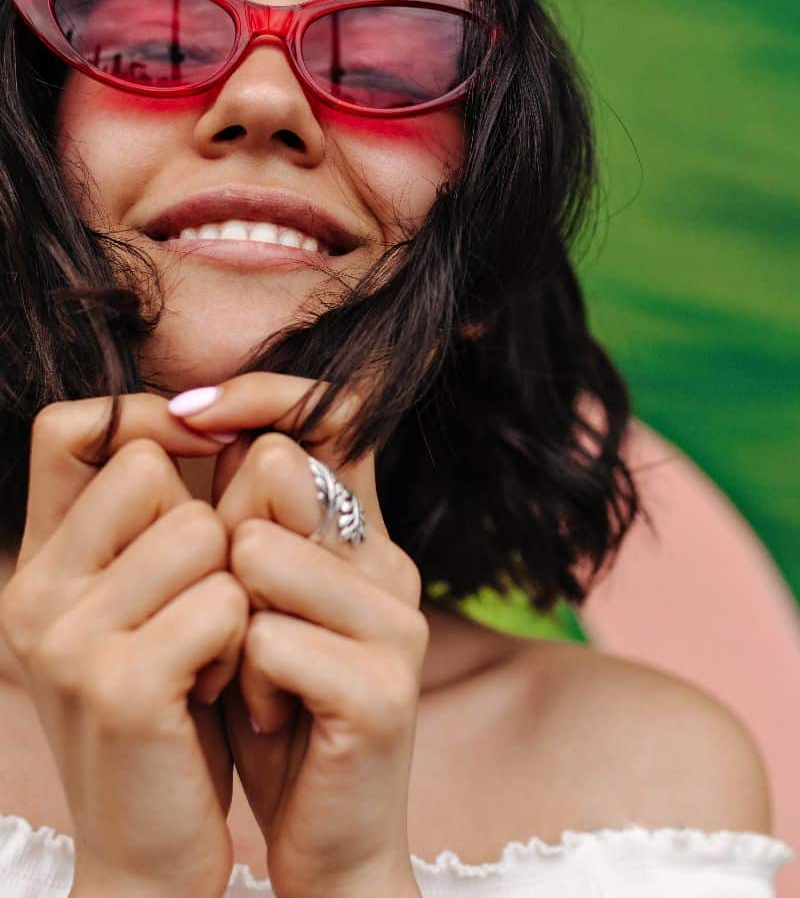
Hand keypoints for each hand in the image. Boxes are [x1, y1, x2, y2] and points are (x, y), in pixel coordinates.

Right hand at [0, 394, 249, 897]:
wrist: (147, 856)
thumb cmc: (167, 715)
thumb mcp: (144, 608)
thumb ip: (156, 523)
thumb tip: (218, 419)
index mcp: (38, 564)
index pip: (68, 427)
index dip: (143, 416)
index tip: (203, 449)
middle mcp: (34, 591)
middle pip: (149, 468)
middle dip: (204, 522)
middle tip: (203, 599)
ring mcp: (67, 639)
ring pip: (200, 531)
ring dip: (232, 587)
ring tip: (212, 649)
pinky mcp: (119, 687)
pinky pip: (222, 602)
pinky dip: (241, 640)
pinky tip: (217, 688)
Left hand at [172, 373, 427, 897]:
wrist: (327, 838)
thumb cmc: (276, 711)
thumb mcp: (252, 605)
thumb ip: (247, 519)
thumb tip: (215, 426)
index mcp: (361, 531)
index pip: (334, 412)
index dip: (264, 393)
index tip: (193, 411)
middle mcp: (388, 558)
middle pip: (276, 471)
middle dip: (224, 537)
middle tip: (234, 616)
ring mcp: (397, 618)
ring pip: (257, 554)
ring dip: (229, 626)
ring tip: (254, 677)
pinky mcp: (386, 686)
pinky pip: (266, 640)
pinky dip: (248, 685)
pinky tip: (277, 718)